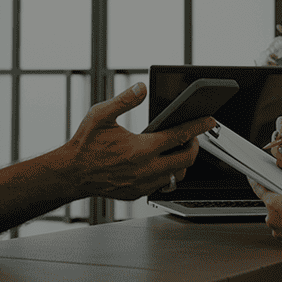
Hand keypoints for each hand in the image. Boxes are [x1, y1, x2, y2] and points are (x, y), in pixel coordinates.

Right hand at [64, 83, 216, 200]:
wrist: (71, 174)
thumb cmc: (85, 145)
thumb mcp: (100, 115)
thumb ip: (123, 100)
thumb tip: (141, 88)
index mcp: (141, 148)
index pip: (180, 136)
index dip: (198, 126)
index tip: (209, 120)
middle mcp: (146, 168)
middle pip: (187, 159)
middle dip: (195, 146)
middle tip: (191, 136)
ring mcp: (143, 184)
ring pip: (177, 175)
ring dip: (182, 162)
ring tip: (177, 149)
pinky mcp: (137, 193)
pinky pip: (162, 185)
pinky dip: (167, 174)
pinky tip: (161, 163)